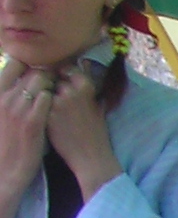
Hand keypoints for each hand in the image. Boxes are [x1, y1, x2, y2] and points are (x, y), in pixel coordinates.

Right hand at [0, 58, 50, 208]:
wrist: (5, 170)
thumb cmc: (7, 142)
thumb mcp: (2, 115)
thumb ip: (10, 97)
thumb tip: (23, 84)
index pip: (14, 64)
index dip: (31, 66)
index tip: (40, 73)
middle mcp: (4, 97)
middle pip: (32, 71)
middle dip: (47, 75)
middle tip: (56, 85)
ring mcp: (18, 108)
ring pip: (41, 81)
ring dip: (54, 85)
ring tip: (60, 95)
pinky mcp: (32, 121)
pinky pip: (47, 98)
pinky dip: (57, 98)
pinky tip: (61, 107)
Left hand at [43, 65, 118, 199]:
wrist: (90, 155)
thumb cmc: (96, 132)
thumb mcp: (97, 104)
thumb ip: (87, 84)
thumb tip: (84, 63)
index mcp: (85, 87)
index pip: (68, 69)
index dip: (64, 75)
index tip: (65, 83)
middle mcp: (70, 92)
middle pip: (53, 80)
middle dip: (55, 87)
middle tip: (62, 103)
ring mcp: (56, 103)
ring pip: (44, 92)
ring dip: (47, 99)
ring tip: (58, 113)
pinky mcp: (46, 114)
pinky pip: (39, 105)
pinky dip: (43, 110)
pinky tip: (52, 121)